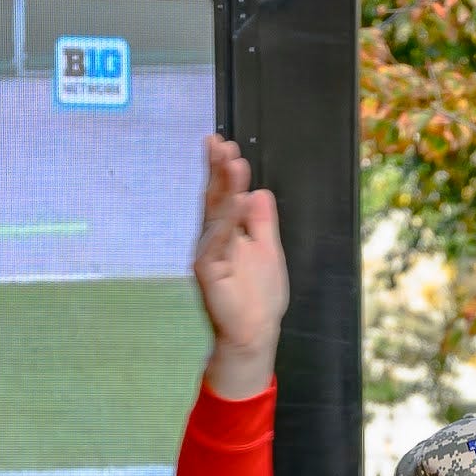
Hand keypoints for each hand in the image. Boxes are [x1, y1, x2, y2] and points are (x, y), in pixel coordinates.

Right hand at [191, 132, 285, 393]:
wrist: (255, 334)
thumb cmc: (259, 297)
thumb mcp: (268, 249)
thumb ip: (262, 221)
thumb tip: (257, 191)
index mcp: (226, 233)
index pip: (223, 195)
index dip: (223, 171)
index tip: (225, 144)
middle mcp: (213, 240)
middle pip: (214, 198)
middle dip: (217, 169)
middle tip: (218, 141)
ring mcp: (208, 254)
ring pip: (216, 214)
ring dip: (224, 186)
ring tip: (231, 160)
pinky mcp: (208, 271)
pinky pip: (218, 241)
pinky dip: (227, 219)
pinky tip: (235, 199)